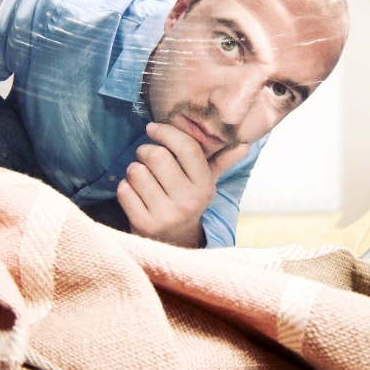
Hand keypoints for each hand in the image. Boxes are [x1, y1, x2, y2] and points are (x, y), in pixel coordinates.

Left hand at [116, 122, 248, 247]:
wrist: (173, 241)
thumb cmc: (186, 200)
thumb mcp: (205, 183)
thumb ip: (221, 162)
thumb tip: (245, 145)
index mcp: (205, 187)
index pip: (188, 148)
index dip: (167, 132)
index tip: (153, 128)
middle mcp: (188, 202)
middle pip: (156, 156)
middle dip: (145, 150)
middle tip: (146, 156)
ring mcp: (165, 216)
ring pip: (136, 171)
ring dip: (134, 169)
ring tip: (142, 176)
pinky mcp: (143, 225)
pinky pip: (124, 190)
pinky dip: (125, 186)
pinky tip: (135, 193)